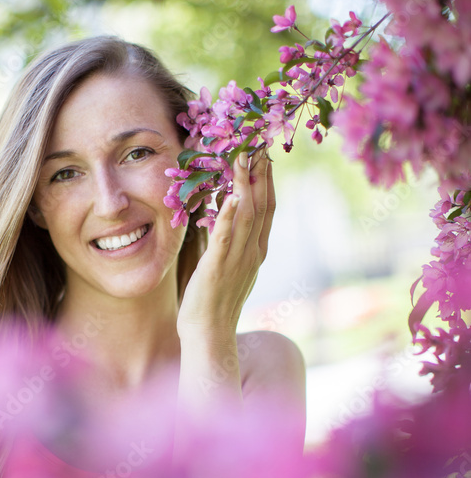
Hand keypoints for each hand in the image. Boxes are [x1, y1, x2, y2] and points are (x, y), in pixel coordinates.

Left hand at [176, 147, 275, 340]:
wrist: (209, 335)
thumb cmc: (212, 302)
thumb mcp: (226, 266)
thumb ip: (228, 240)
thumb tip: (222, 213)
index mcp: (256, 251)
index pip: (266, 208)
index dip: (267, 179)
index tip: (263, 153)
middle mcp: (252, 252)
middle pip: (263, 205)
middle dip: (262, 173)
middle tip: (258, 142)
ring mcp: (238, 260)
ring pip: (248, 215)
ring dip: (246, 184)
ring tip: (244, 156)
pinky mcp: (218, 268)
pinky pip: (226, 237)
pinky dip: (229, 214)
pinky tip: (230, 194)